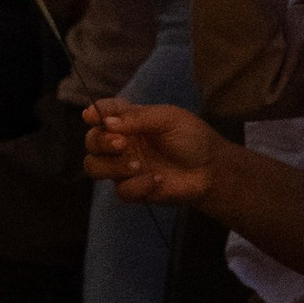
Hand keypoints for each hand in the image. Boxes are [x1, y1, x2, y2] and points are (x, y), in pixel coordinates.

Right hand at [84, 100, 217, 203]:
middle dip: (101, 142)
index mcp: (129, 121)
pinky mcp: (134, 189)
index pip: (103, 112)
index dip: (94, 113)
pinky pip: (121, 190)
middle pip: (92, 141)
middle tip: (122, 143)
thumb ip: (138, 117)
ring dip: (111, 166)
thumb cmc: (192, 138)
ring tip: (138, 165)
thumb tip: (107, 122)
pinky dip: (137, 185)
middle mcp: (122, 143)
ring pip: (94, 167)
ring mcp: (125, 167)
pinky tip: (157, 180)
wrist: (212, 170)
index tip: (92, 116)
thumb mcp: (169, 118)